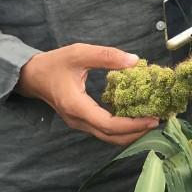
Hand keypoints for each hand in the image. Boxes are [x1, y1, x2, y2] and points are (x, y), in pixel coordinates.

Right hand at [16, 44, 158, 145]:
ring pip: (107, 137)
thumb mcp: (80, 53)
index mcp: (76, 106)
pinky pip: (103, 131)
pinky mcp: (81, 121)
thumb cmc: (55, 63)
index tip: (152, 119)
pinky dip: (120, 129)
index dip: (132, 125)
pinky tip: (134, 119)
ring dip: (129, 134)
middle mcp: (77, 120)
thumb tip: (135, 61)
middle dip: (136, 133)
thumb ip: (107, 56)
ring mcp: (78, 123)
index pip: (108, 124)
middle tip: (159, 122)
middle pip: (110, 137)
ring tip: (150, 122)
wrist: (32, 75)